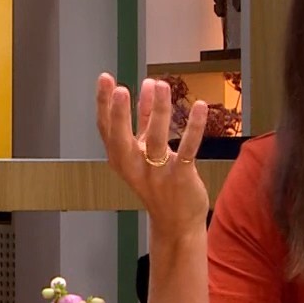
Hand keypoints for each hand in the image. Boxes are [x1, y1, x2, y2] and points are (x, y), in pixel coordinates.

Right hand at [95, 73, 209, 234]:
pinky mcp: (180, 178)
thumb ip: (146, 119)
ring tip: (161, 85)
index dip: (104, 104)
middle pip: (121, 138)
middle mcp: (134, 167)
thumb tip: (148, 86)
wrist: (176, 222)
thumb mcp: (146, 151)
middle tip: (119, 88)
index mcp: (121, 159)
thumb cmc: (159, 182)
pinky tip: (199, 106)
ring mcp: (157, 174)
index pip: (106, 129)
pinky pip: (187, 149)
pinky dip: (193, 128)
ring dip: (157, 112)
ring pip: (155, 140)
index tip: (105, 80)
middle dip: (119, 114)